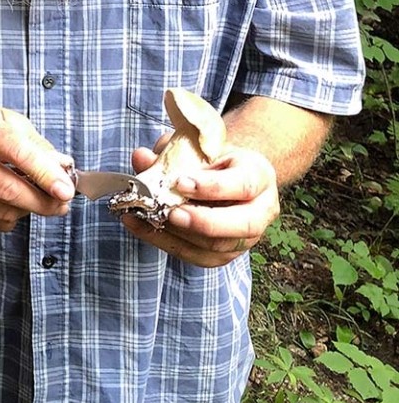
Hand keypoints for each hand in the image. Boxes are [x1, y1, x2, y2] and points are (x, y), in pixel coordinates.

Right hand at [0, 104, 74, 231]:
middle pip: (8, 189)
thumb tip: (63, 168)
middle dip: (43, 202)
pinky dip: (11, 216)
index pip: (16, 153)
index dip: (45, 174)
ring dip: (29, 210)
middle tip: (63, 203)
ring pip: (2, 211)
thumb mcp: (4, 119)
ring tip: (39, 199)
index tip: (67, 189)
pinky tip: (13, 202)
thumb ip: (36, 143)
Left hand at [122, 144, 280, 267]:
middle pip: (242, 225)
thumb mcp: (196, 146)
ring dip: (179, 234)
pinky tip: (141, 226)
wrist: (223, 174)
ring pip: (217, 246)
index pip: (243, 185)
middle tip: (171, 212)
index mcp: (259, 176)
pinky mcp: (223, 254)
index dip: (212, 187)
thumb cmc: (210, 158)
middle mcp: (261, 210)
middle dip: (203, 221)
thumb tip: (141, 157)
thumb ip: (170, 152)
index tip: (181, 182)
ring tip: (148, 216)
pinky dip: (164, 242)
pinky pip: (196, 256)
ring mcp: (244, 237)